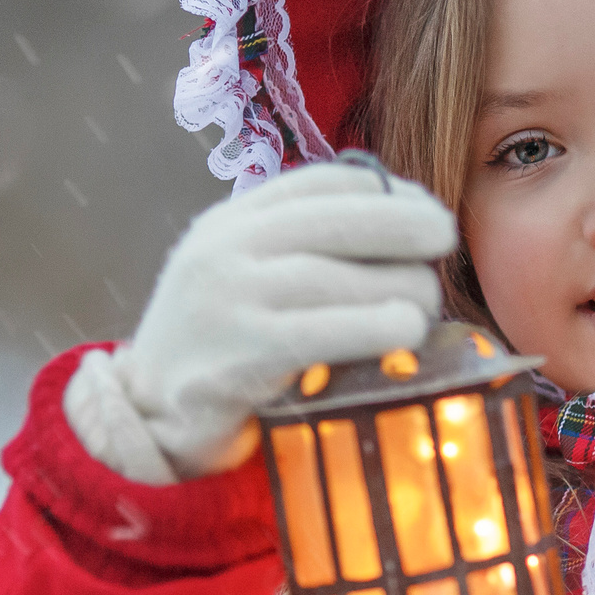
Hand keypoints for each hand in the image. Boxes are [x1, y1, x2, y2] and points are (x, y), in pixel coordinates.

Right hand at [84, 160, 455, 480]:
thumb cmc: (221, 342)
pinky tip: (408, 330)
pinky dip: (375, 326)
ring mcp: (227, 299)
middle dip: (404, 224)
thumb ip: (305, 246)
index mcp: (232, 221)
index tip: (425, 209)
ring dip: (400, 287)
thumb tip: (405, 224)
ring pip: (337, 276)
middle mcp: (225, 248)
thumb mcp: (248, 274)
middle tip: (446, 238)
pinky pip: (323, 331)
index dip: (386, 190)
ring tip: (426, 304)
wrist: (148, 411)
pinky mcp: (239, 354)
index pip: (322, 183)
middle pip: (337, 219)